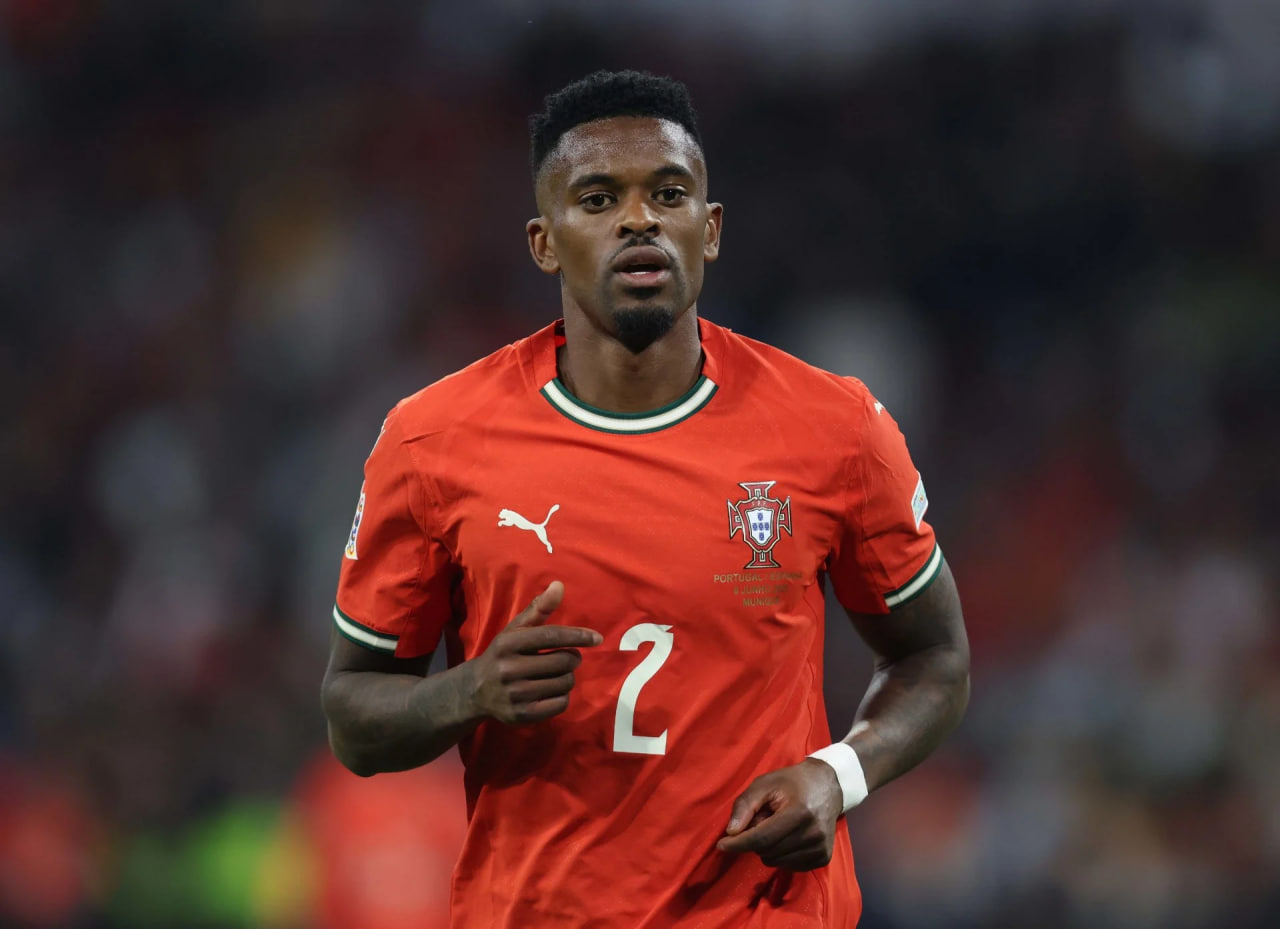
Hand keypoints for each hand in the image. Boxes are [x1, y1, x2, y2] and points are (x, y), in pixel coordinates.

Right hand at [468, 581, 601, 724]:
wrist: (475, 690)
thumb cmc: (503, 654)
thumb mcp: (515, 630)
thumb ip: (539, 608)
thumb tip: (559, 585)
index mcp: (508, 643)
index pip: (551, 636)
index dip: (577, 636)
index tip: (597, 638)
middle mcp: (509, 669)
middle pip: (564, 662)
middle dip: (572, 659)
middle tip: (566, 658)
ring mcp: (515, 694)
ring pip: (565, 683)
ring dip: (567, 677)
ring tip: (555, 674)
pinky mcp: (522, 715)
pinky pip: (561, 704)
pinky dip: (563, 696)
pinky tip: (551, 690)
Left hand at [716, 759, 843, 870]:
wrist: (828, 786)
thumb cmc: (791, 783)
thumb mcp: (764, 784)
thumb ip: (745, 805)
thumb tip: (731, 832)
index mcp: (799, 813)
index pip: (762, 838)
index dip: (738, 843)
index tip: (721, 845)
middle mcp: (813, 834)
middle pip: (766, 851)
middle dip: (754, 840)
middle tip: (762, 819)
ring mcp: (820, 848)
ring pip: (775, 861)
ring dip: (767, 848)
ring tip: (777, 826)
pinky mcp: (823, 858)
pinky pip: (789, 866)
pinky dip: (780, 854)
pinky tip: (787, 837)